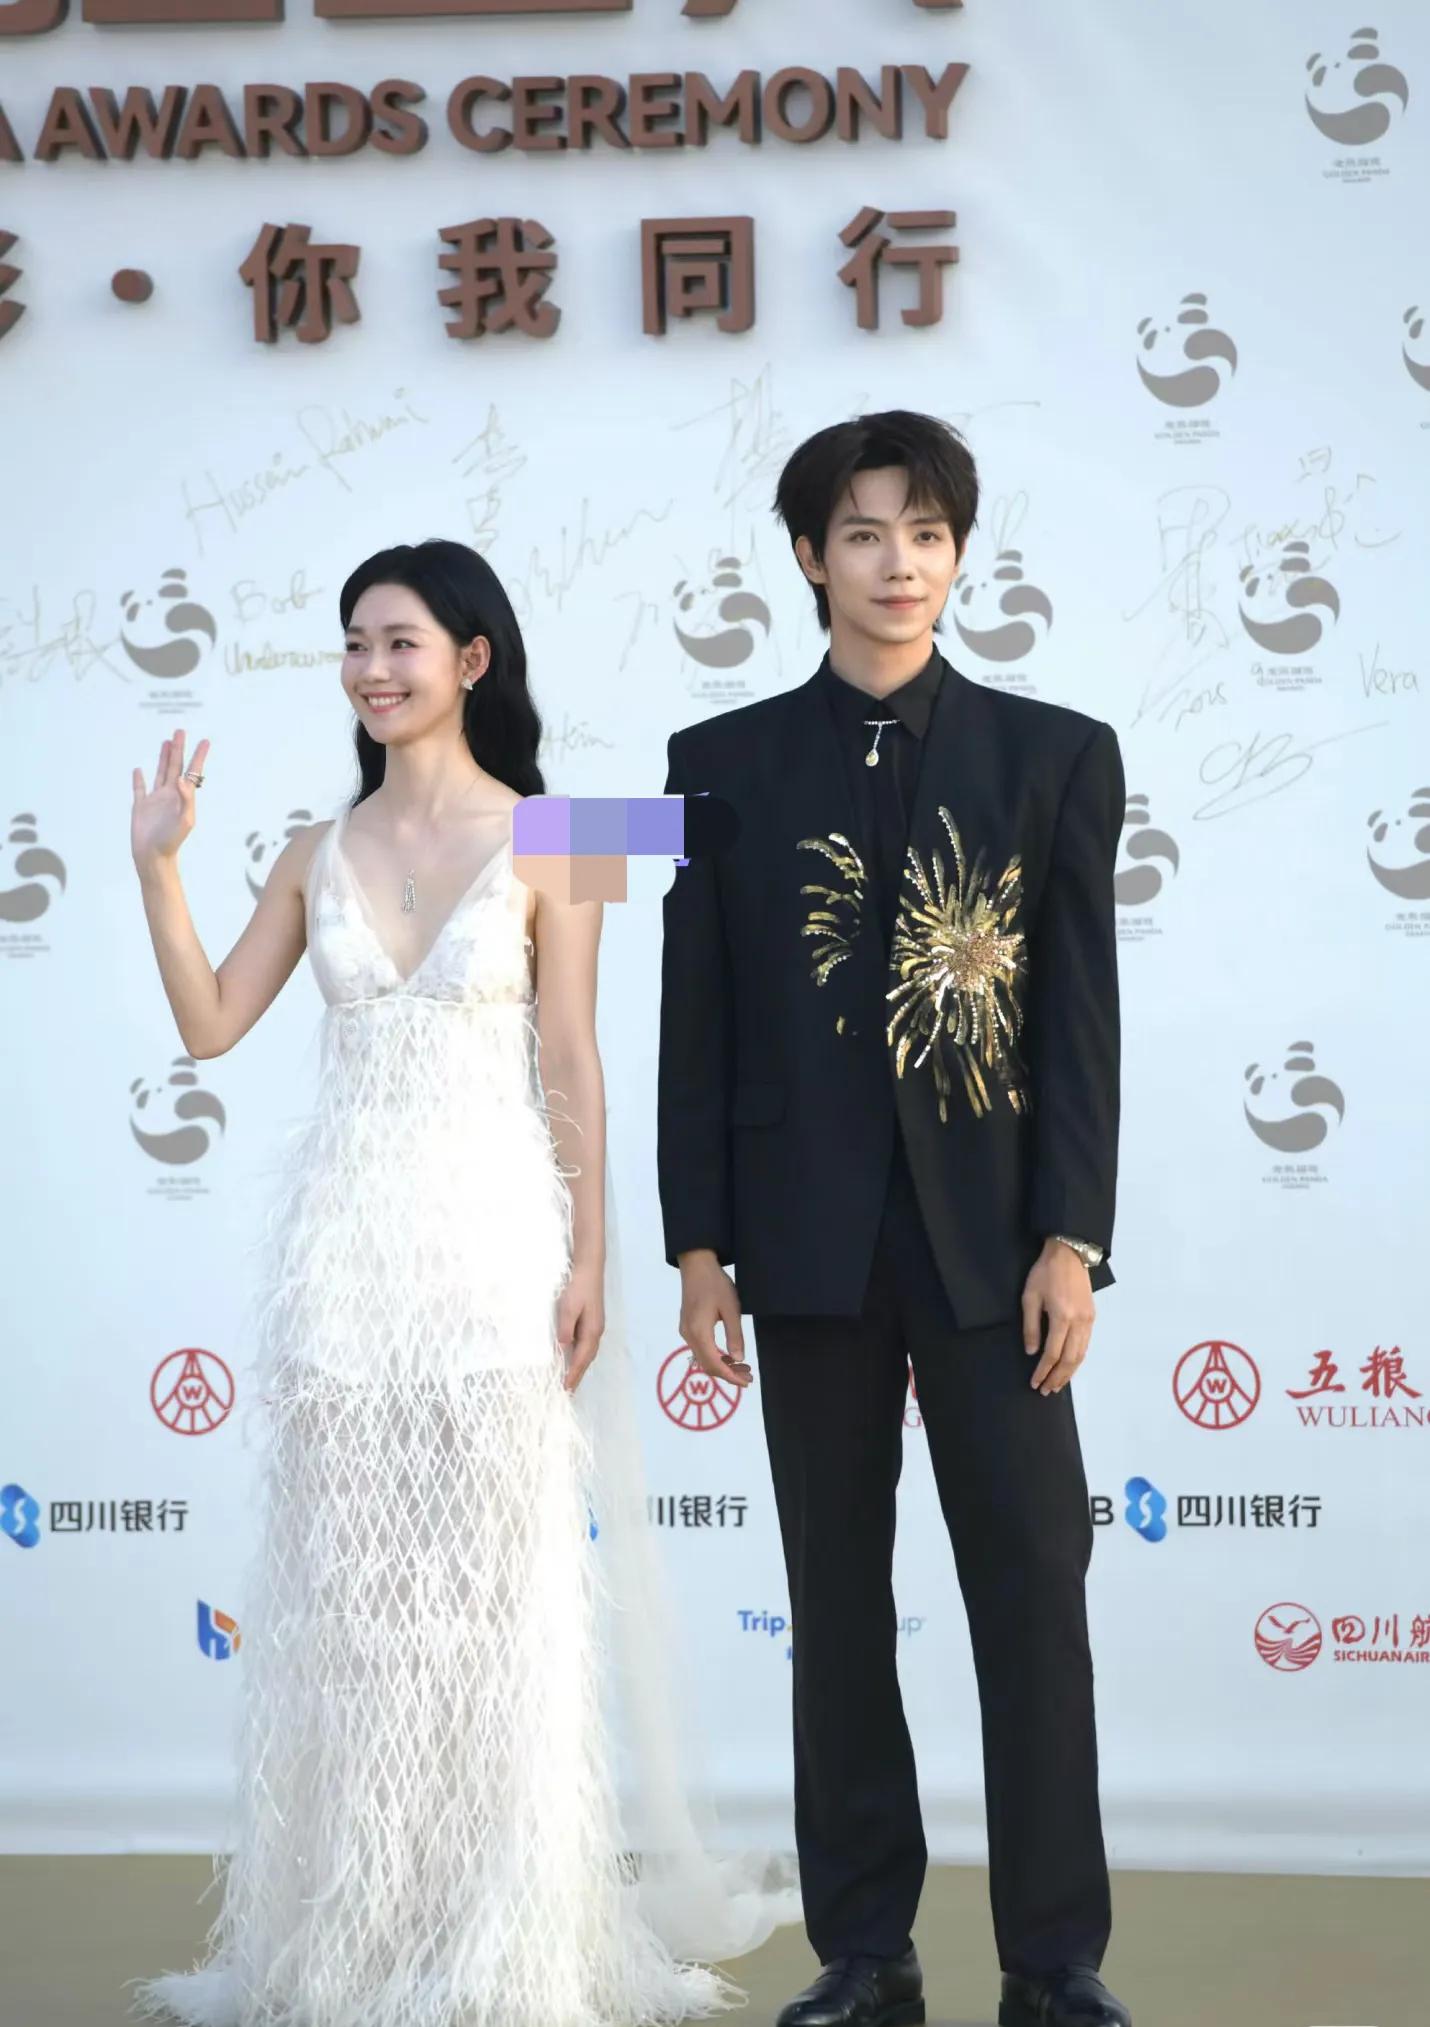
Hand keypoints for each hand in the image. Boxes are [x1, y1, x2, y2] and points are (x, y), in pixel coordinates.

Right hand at [132, 729, 208, 870]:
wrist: (153, 856)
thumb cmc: (171, 841)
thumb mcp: (185, 820)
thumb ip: (186, 799)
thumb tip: (182, 779)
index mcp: (182, 797)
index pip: (192, 772)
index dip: (198, 757)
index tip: (205, 741)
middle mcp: (170, 795)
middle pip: (175, 766)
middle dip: (179, 749)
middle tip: (180, 732)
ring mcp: (155, 800)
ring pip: (160, 772)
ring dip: (163, 757)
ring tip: (166, 742)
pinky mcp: (140, 806)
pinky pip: (139, 789)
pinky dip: (138, 779)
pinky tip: (139, 770)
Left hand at [557, 1259, 604, 1390]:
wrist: (589, 1269)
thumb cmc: (578, 1287)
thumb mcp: (569, 1307)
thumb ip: (566, 1327)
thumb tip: (562, 1347)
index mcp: (591, 1331)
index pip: (581, 1358)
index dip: (573, 1374)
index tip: (566, 1389)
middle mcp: (596, 1332)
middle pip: (587, 1359)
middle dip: (578, 1375)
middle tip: (568, 1391)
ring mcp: (595, 1327)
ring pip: (587, 1353)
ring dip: (579, 1366)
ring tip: (570, 1379)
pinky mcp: (591, 1321)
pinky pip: (586, 1345)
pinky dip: (580, 1356)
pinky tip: (573, 1356)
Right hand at [677, 1251, 751, 1388]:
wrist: (696, 1265)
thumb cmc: (716, 1284)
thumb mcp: (731, 1309)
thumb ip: (735, 1335)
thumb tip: (739, 1359)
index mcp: (699, 1332)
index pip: (714, 1364)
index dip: (731, 1377)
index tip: (746, 1382)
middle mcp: (688, 1335)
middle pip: (707, 1365)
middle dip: (728, 1374)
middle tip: (749, 1376)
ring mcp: (685, 1331)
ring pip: (703, 1358)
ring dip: (723, 1366)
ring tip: (743, 1367)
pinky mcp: (687, 1326)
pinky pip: (701, 1349)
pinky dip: (715, 1356)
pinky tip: (729, 1355)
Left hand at [1022, 1238, 1095, 1395]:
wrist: (1069, 1254)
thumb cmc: (1045, 1273)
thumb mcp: (1030, 1297)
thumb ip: (1031, 1326)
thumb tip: (1031, 1352)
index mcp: (1062, 1317)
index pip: (1053, 1353)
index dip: (1043, 1371)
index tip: (1035, 1383)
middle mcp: (1079, 1322)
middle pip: (1070, 1359)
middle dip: (1057, 1378)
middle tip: (1046, 1390)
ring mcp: (1089, 1320)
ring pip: (1081, 1355)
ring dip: (1069, 1373)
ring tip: (1057, 1384)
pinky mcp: (1092, 1317)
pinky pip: (1086, 1345)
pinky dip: (1077, 1360)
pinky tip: (1069, 1367)